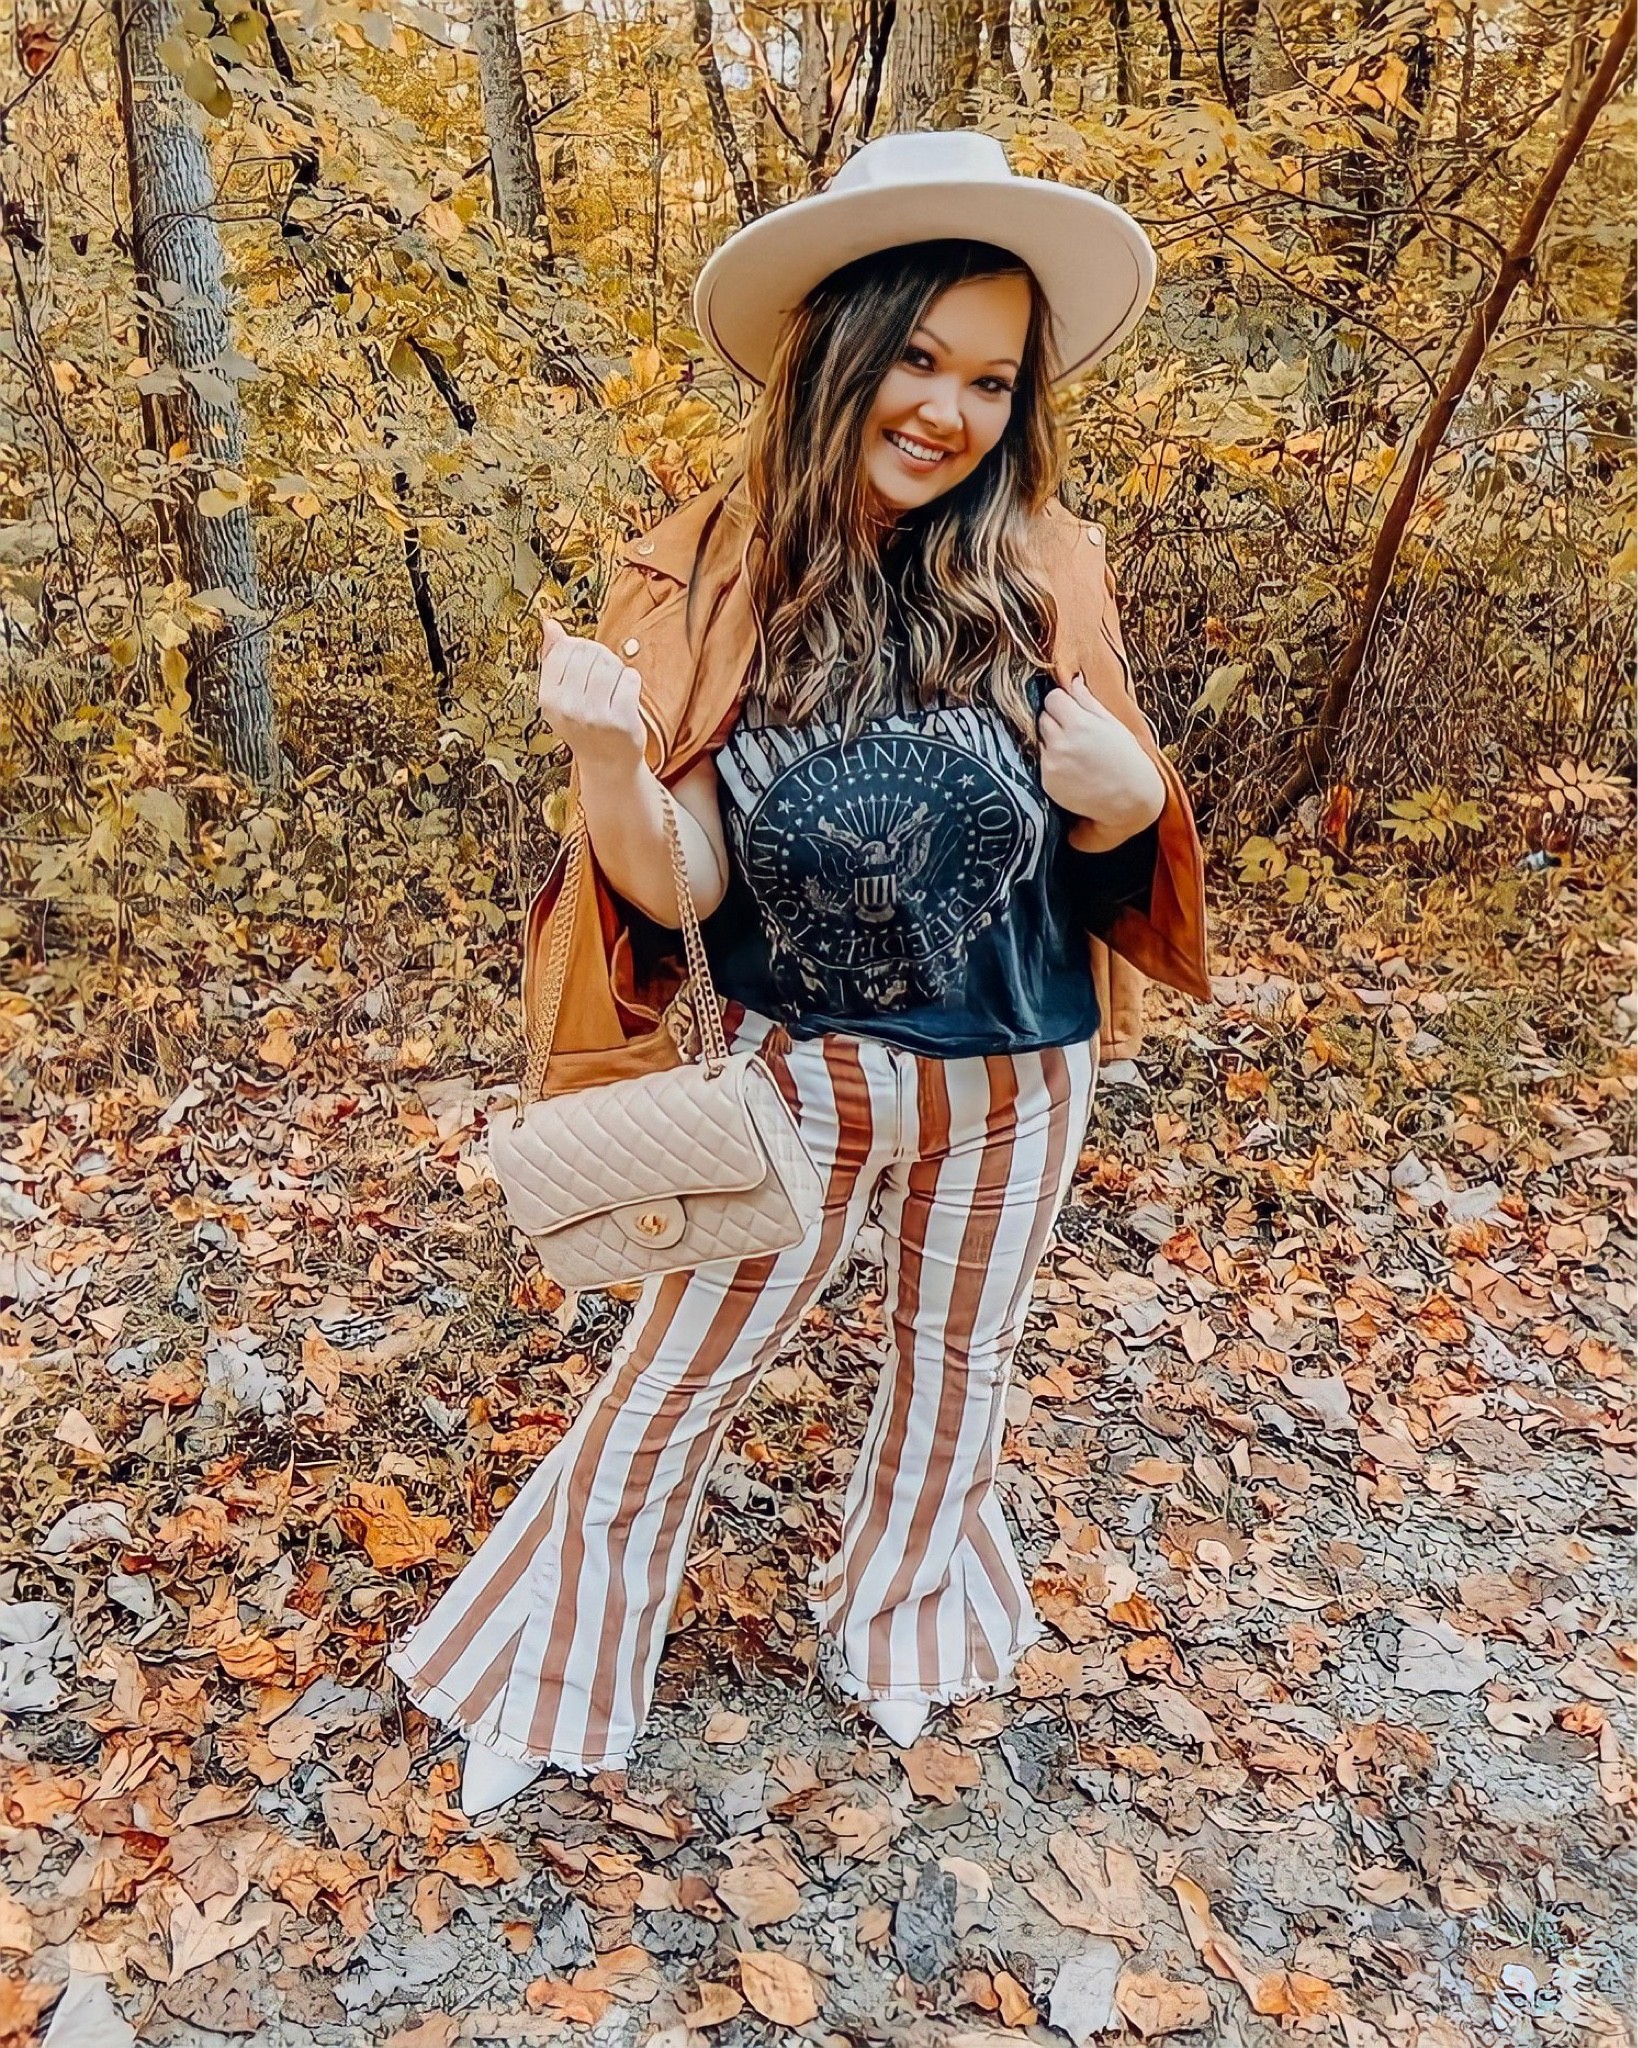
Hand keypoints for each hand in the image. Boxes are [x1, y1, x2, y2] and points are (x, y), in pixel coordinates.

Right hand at [536, 618, 648, 772]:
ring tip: (614, 687)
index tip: (585, 666)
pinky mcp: (620, 720)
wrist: (607, 764)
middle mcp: (568, 707)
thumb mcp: (561, 696)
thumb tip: (550, 624)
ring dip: (617, 669)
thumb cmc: (584, 725)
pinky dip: (632, 682)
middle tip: (603, 679)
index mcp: (548, 698)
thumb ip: (553, 658)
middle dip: (601, 657)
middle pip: (589, 652)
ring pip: (610, 663)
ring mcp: (594, 715)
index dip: (580, 650)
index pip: (564, 649)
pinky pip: (630, 678)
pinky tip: (626, 697)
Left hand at [1039, 670, 1165, 839]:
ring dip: (1052, 742)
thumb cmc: (1126, 758)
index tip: (1071, 711)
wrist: (1129, 799)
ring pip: (1040, 740)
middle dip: (1056, 721)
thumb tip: (1072, 680)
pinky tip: (1072, 769)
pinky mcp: (1046, 782)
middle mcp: (1061, 743)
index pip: (1052, 698)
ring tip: (1075, 752)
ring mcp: (1051, 764)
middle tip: (1076, 734)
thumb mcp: (1112, 724)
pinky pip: (1041, 762)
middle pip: (1042, 717)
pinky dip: (1052, 762)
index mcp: (1079, 724)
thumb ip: (1087, 701)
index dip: (1062, 703)